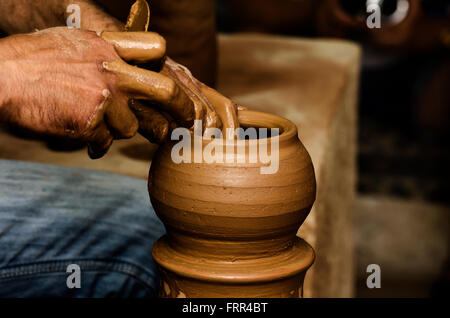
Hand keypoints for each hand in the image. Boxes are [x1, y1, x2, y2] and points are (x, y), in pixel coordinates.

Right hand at [0, 27, 193, 157]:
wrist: (0, 76)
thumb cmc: (32, 59)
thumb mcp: (74, 41)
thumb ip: (104, 50)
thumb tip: (125, 60)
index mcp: (107, 45)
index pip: (156, 48)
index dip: (166, 64)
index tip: (169, 79)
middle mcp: (111, 70)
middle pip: (166, 90)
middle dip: (182, 108)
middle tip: (186, 121)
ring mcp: (103, 98)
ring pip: (132, 127)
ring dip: (118, 130)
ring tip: (95, 122)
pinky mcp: (91, 123)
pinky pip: (106, 142)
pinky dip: (96, 143)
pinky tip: (82, 134)